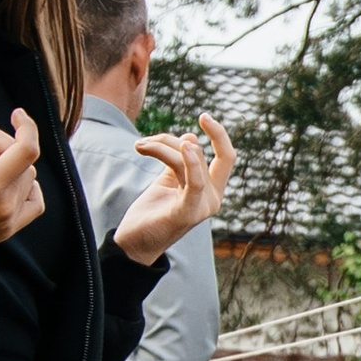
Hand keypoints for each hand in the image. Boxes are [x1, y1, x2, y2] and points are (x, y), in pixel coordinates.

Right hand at [0, 97, 43, 248]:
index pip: (27, 150)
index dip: (25, 127)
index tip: (15, 114)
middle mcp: (3, 208)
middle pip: (22, 161)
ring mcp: (7, 223)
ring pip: (28, 179)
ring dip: (9, 163)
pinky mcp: (6, 231)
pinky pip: (33, 203)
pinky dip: (24, 186)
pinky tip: (2, 177)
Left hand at [117, 113, 236, 265]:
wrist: (135, 243)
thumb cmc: (153, 212)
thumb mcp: (169, 180)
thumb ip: (181, 161)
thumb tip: (191, 138)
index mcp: (212, 190)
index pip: (226, 157)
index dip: (219, 135)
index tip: (204, 117)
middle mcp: (213, 198)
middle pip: (203, 154)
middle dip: (177, 141)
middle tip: (152, 138)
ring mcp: (203, 207)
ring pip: (186, 160)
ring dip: (160, 147)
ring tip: (139, 147)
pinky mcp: (188, 213)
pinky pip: (194, 182)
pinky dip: (190, 162)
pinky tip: (183, 147)